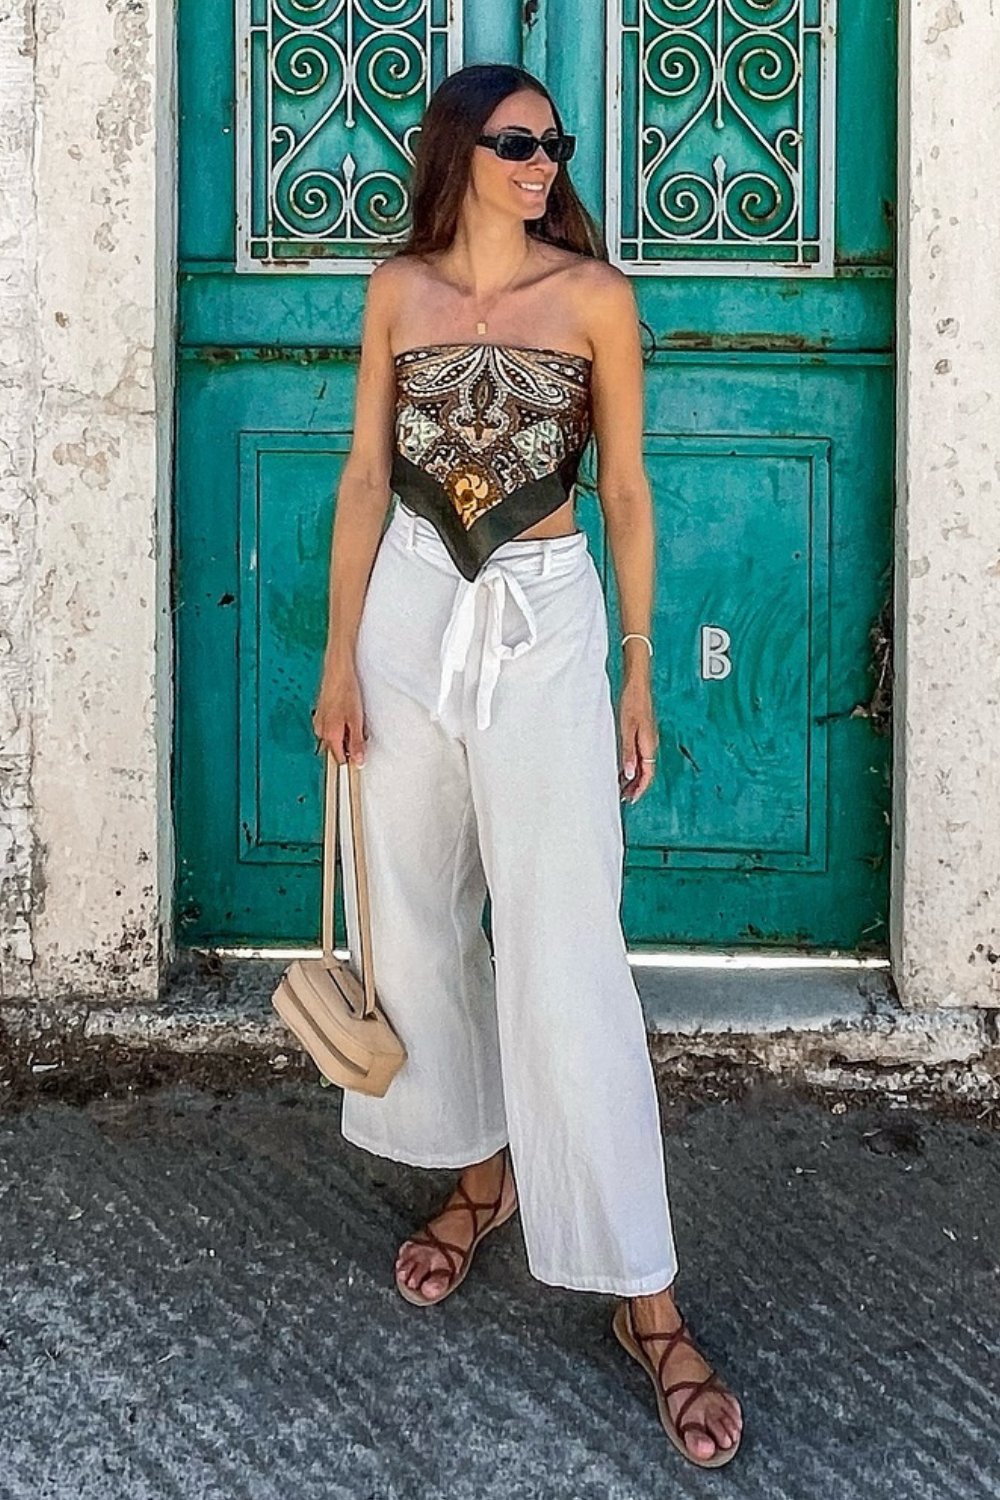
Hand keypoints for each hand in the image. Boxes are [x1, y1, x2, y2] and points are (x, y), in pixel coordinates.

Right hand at [311, 663, 367, 765]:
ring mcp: (319, 723)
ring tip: (353, 720)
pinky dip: (339, 726)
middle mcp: (321, 731)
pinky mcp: (320, 715)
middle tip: (360, 732)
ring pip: (333, 739)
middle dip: (348, 745)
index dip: (351, 759)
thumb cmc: (346, 692)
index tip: (360, 758)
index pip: (339, 759)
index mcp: (330, 735)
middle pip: (336, 749)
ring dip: (344, 735)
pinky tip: (346, 715)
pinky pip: (330, 728)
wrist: (337, 672)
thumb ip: (357, 742)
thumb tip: (359, 760)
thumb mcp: (357, 721)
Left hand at [618, 677, 657, 804]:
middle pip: (646, 772)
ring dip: (634, 777)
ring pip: (643, 765)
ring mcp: (647, 739)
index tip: (631, 800)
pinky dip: (632, 765)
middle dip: (636, 787)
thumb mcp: (627, 729)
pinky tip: (623, 768)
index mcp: (649, 745)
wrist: (636, 684)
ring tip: (623, 787)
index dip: (640, 789)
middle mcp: (650, 744)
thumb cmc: (632, 702)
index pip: (647, 774)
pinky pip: (639, 756)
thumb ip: (629, 752)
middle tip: (625, 798)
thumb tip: (630, 773)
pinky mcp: (642, 734)